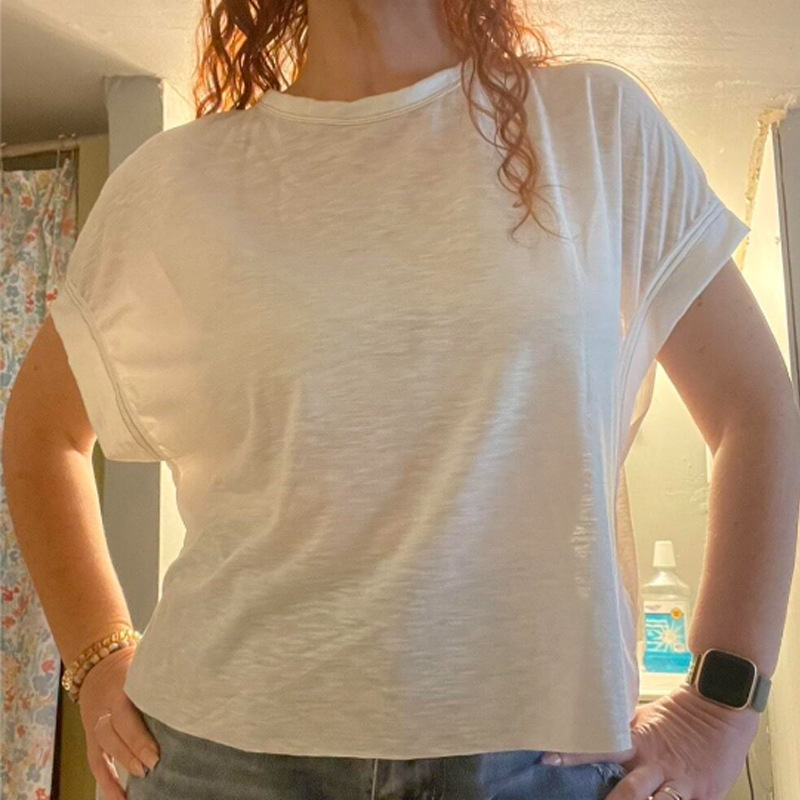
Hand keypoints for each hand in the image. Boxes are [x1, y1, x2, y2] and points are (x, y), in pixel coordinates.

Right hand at [76, 646, 160, 799]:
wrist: (98, 663)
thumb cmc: (132, 664)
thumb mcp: (145, 663)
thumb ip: (164, 675)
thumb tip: (198, 684)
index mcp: (122, 685)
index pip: (127, 711)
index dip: (139, 733)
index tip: (156, 750)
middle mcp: (106, 706)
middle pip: (115, 730)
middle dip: (133, 749)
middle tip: (153, 764)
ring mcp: (96, 723)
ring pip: (104, 746)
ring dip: (122, 764)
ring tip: (141, 778)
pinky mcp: (92, 737)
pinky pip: (96, 761)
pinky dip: (106, 781)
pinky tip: (119, 797)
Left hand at [540, 683, 759, 799]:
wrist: (720, 707)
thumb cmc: (678, 716)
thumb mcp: (643, 722)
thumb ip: (622, 737)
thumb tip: (590, 736)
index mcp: (637, 742)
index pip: (600, 749)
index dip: (575, 757)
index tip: (548, 762)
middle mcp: (654, 764)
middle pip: (626, 791)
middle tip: (577, 798)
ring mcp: (678, 782)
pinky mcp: (701, 794)